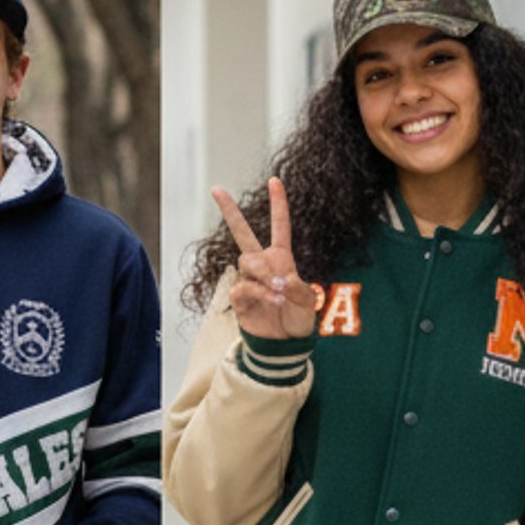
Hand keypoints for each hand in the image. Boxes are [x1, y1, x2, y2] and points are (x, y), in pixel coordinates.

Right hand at [212, 178, 317, 340]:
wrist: (284, 344)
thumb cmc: (298, 319)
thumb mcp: (308, 302)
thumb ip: (297, 288)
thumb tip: (278, 280)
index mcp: (282, 259)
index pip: (279, 227)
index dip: (278, 204)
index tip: (275, 180)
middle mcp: (262, 265)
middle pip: (242, 234)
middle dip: (229, 211)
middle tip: (216, 189)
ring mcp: (248, 280)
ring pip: (247, 261)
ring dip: (264, 273)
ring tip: (279, 292)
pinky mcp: (239, 298)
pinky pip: (244, 286)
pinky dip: (260, 292)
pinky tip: (272, 300)